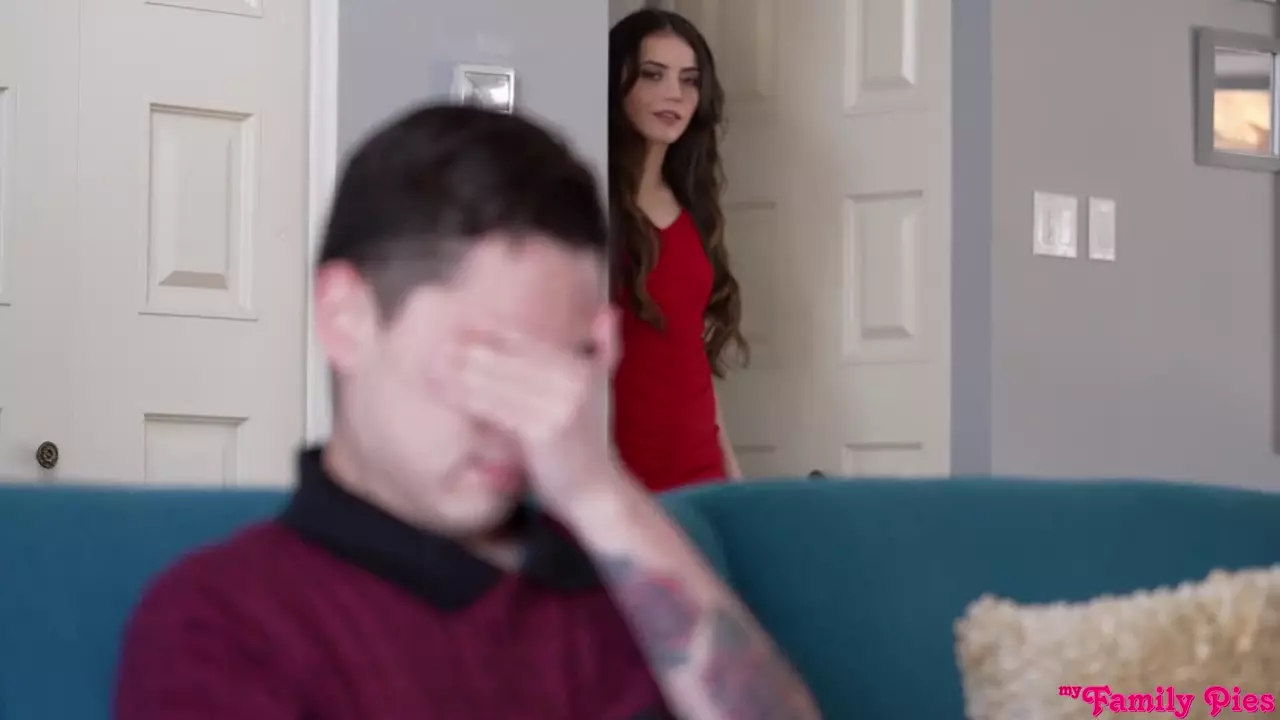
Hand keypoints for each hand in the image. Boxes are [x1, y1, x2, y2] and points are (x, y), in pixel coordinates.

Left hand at [456, 309, 621, 509]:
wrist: (596, 491)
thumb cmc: (586, 443)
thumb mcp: (599, 391)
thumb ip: (603, 349)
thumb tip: (609, 311)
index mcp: (580, 368)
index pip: (527, 342)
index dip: (491, 333)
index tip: (460, 328)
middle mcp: (572, 381)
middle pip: (510, 358)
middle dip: (471, 351)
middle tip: (437, 344)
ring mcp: (558, 405)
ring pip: (498, 381)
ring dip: (461, 372)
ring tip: (432, 364)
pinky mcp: (542, 430)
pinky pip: (495, 407)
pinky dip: (466, 397)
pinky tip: (443, 391)